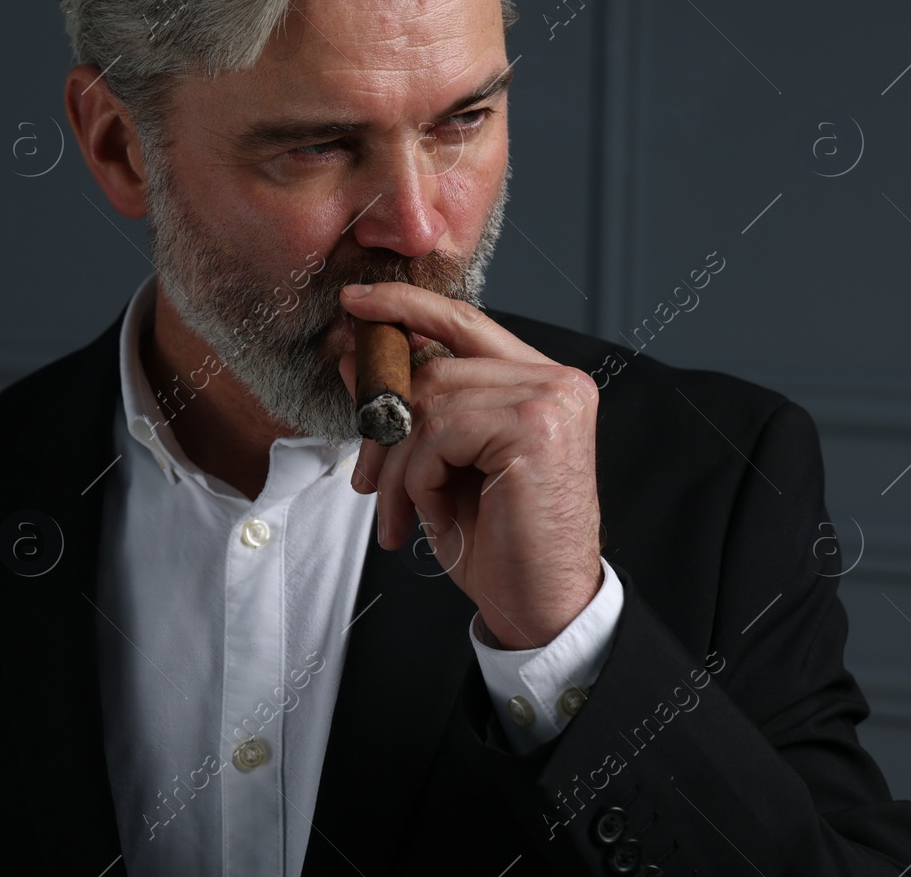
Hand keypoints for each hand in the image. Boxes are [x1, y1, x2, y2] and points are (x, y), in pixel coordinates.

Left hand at [337, 282, 603, 648]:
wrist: (539, 607)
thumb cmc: (496, 541)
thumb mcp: (440, 465)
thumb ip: (411, 408)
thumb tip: (355, 360)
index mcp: (539, 382)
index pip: (465, 321)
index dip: (406, 305)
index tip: (356, 303)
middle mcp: (555, 382)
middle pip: (432, 372)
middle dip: (382, 427)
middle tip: (365, 481)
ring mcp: (550, 402)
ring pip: (427, 406)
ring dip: (395, 468)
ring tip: (396, 515)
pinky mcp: (534, 431)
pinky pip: (436, 436)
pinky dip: (416, 482)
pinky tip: (434, 519)